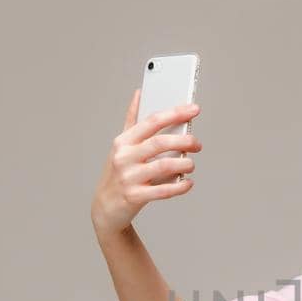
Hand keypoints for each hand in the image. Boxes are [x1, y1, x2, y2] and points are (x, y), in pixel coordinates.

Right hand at [90, 87, 201, 234]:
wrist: (104, 207)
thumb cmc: (117, 173)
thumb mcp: (121, 145)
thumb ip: (132, 120)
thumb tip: (140, 92)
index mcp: (123, 141)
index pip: (152, 121)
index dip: (175, 113)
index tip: (194, 109)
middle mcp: (124, 157)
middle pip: (160, 142)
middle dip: (185, 141)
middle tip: (197, 144)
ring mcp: (129, 177)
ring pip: (164, 165)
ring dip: (184, 164)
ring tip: (191, 165)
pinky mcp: (135, 197)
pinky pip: (164, 190)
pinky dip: (180, 186)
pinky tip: (188, 183)